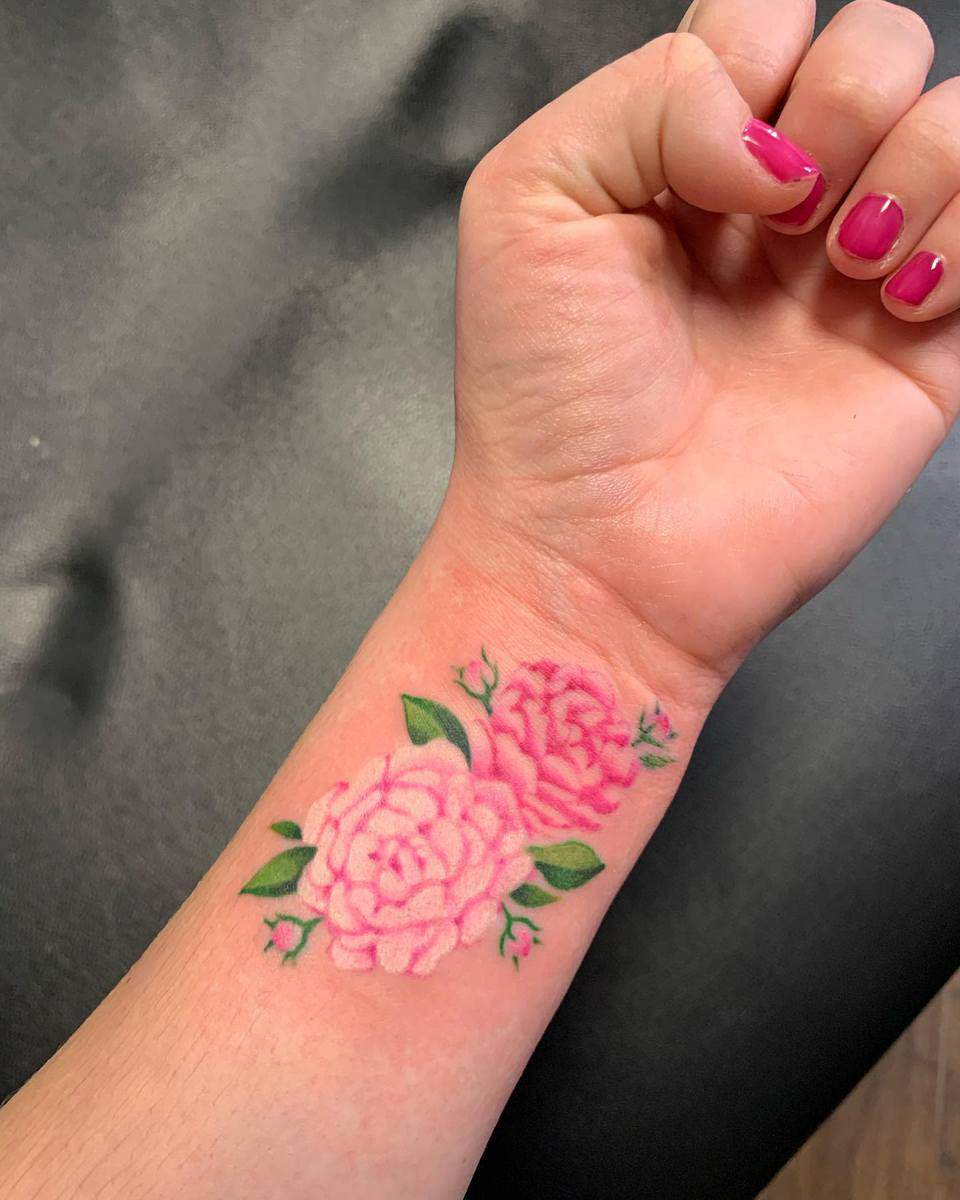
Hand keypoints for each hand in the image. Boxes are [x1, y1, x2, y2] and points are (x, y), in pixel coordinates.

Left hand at [448, 0, 956, 683]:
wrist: (600, 551)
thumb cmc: (548, 399)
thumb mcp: (531, 201)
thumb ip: (650, 96)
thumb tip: (780, 135)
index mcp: (682, 157)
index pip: (769, 18)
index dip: (759, 58)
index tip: (715, 170)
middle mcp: (776, 203)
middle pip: (878, 48)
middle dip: (845, 102)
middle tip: (780, 217)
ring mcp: (855, 269)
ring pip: (959, 118)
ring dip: (915, 168)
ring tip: (842, 268)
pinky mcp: (925, 344)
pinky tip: (898, 300)